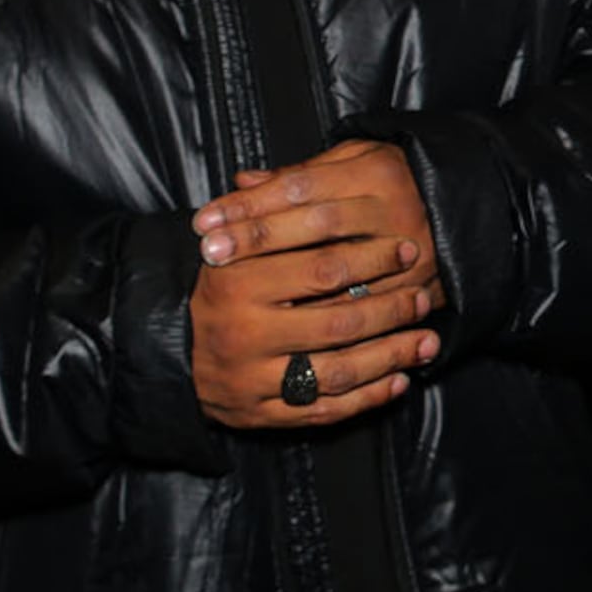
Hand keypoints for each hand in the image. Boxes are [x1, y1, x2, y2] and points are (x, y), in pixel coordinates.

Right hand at [189, 142, 447, 429]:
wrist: (165, 350)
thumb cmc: (216, 289)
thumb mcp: (235, 246)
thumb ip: (270, 214)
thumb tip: (296, 177)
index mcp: (237, 280)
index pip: (319, 267)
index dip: (371, 257)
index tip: (405, 250)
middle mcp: (243, 331)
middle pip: (337, 322)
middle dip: (391, 310)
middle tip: (422, 297)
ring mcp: (251, 377)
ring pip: (337, 371)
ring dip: (390, 357)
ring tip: (426, 341)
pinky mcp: (260, 414)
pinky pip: (324, 410)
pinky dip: (367, 398)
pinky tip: (398, 382)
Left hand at [196, 140, 442, 300]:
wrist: (472, 212)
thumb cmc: (395, 183)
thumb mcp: (351, 163)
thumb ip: (299, 175)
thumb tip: (241, 182)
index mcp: (376, 172)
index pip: (301, 186)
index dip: (252, 203)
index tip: (207, 220)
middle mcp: (396, 211)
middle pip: (316, 226)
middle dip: (259, 239)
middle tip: (211, 253)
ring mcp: (412, 255)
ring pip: (340, 272)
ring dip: (283, 284)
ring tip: (237, 291)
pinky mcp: (420, 291)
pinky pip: (366, 310)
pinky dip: (324, 317)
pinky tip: (283, 321)